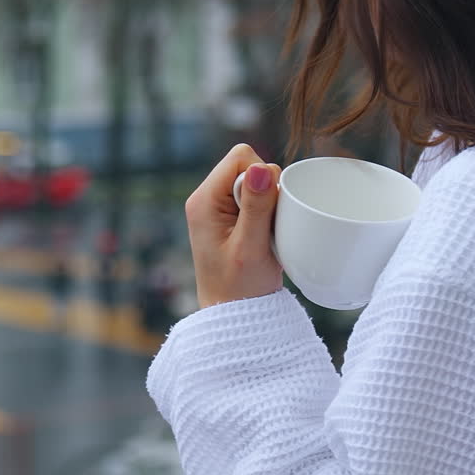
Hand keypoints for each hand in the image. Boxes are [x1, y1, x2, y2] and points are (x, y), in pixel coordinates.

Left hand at [184, 143, 282, 309]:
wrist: (234, 317)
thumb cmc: (239, 288)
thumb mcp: (252, 247)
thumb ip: (257, 206)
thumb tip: (261, 167)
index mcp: (204, 200)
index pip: (241, 158)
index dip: (262, 177)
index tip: (265, 212)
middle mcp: (207, 198)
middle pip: (249, 166)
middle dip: (267, 191)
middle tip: (265, 227)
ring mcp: (218, 208)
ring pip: (256, 181)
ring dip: (269, 203)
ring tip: (265, 235)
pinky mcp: (231, 218)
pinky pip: (256, 198)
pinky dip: (268, 212)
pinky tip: (265, 236)